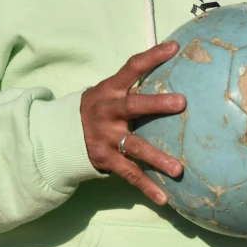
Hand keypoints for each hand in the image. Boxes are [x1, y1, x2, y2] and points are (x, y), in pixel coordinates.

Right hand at [80, 41, 185, 204]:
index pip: (132, 67)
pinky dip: (147, 187)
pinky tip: (165, 199)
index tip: (174, 47)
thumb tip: (174, 66)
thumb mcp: (110, 91)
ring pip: (134, 146)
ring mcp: (106, 137)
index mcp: (111, 89)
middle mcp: (107, 111)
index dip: (151, 56)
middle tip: (181, 102)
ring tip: (178, 169)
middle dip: (156, 104)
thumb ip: (135, 84)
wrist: (64, 134)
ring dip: (157, 158)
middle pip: (133, 105)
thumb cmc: (100, 107)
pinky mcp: (106, 159)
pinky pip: (130, 174)